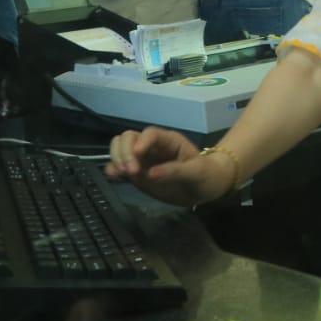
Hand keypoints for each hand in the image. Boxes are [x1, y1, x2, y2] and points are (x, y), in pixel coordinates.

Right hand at [106, 126, 229, 206]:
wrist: (207, 187)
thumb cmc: (207, 174)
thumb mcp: (197, 172)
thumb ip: (175, 171)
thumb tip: (150, 174)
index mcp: (169, 141)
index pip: (149, 133)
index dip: (140, 142)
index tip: (137, 155)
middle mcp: (152, 147)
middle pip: (128, 137)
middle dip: (124, 151)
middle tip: (131, 171)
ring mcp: (143, 159)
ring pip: (119, 148)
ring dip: (116, 159)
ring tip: (124, 174)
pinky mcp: (137, 174)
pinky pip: (119, 167)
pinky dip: (113, 170)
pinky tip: (117, 178)